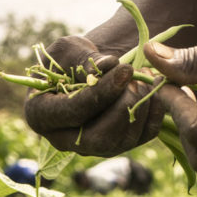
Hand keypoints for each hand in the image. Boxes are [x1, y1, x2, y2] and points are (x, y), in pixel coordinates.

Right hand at [21, 35, 166, 156]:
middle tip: (137, 78)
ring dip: (141, 108)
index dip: (100, 93)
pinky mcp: (117, 145)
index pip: (72, 112)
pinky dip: (155, 114)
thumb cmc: (69, 58)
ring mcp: (92, 147)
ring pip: (122, 142)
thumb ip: (81, 59)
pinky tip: (156, 88)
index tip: (124, 70)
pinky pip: (141, 138)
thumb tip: (104, 69)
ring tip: (146, 77)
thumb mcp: (68, 50)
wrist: (86, 70)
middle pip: (97, 139)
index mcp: (40, 115)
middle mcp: (64, 140)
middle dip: (123, 108)